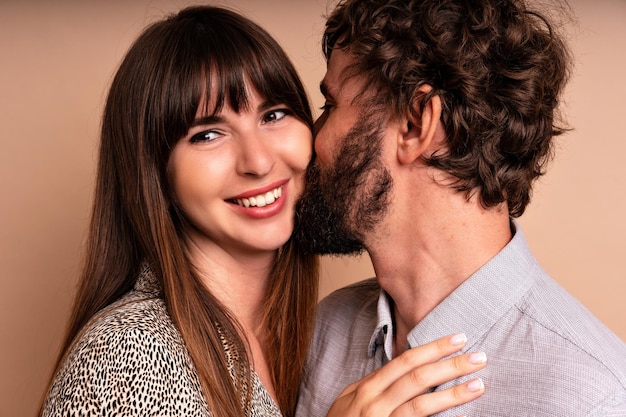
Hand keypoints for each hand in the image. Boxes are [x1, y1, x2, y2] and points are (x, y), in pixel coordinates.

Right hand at [325, 333, 485, 416]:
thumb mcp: (350, 399)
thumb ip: (374, 384)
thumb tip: (400, 368)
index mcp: (368, 388)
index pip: (406, 361)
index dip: (433, 348)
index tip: (458, 339)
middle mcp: (375, 403)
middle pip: (418, 378)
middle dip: (450, 365)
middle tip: (479, 356)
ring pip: (422, 405)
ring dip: (453, 394)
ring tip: (478, 385)